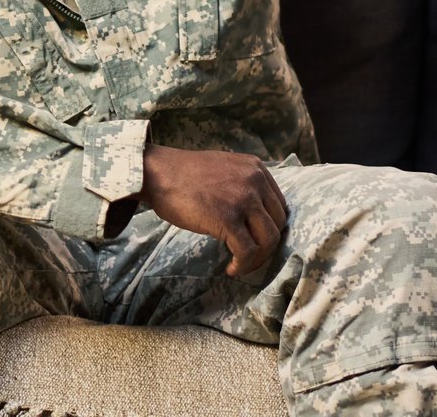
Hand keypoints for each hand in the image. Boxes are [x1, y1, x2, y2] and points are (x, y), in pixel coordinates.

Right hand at [141, 145, 287, 277]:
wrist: (157, 173)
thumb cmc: (184, 174)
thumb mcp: (224, 168)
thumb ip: (244, 184)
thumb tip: (256, 215)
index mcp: (255, 168)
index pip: (279, 206)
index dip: (270, 227)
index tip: (256, 240)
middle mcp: (254, 181)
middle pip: (277, 224)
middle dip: (265, 246)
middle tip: (248, 257)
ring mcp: (242, 199)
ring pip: (268, 240)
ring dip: (256, 259)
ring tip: (240, 264)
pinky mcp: (228, 219)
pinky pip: (247, 251)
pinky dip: (242, 265)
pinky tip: (231, 268)